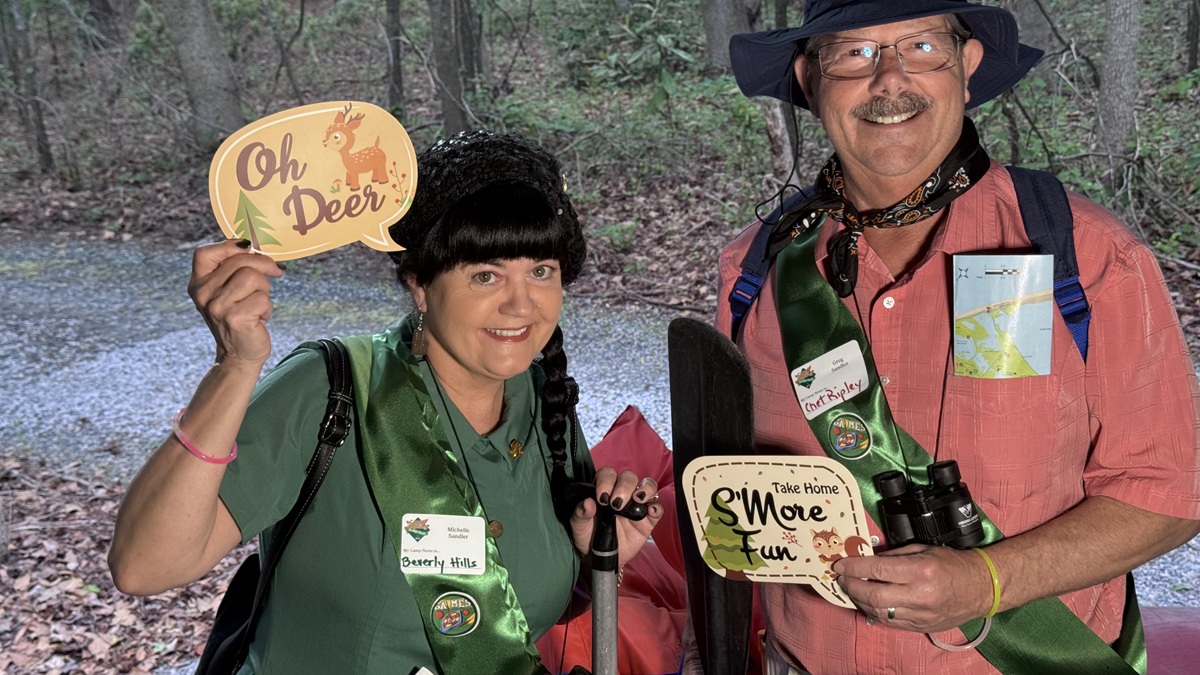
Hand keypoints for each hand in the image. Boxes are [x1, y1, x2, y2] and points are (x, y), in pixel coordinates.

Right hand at [187, 240, 284, 370]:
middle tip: (275, 272)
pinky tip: (258, 319)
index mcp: (198, 284)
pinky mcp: (235, 318)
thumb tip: (253, 246)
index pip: (204, 253)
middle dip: (263, 266)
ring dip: (264, 290)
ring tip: (257, 304)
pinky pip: (263, 299)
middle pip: (240, 261)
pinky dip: (267, 308)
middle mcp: (203, 293)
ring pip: (253, 278)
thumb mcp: (228, 292)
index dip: (229, 246)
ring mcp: (217, 306)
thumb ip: (233, 269)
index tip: (249, 248)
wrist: (238, 355)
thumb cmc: (239, 318)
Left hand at [568, 467, 663, 566]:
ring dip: (645, 489)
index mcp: (604, 490)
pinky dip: (657, 507)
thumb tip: (587, 502)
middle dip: (624, 486)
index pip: (608, 474)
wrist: (599, 557)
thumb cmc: (587, 536)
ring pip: (648, 486)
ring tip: (637, 499)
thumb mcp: (578, 526)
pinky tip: (651, 511)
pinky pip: (658, 509)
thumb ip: (581, 513)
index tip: (602, 497)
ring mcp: (637, 506)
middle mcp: (622, 493)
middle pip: (629, 477)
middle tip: (616, 504)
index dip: (606, 481)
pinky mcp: (647, 520)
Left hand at [832, 544, 992, 632]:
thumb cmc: (953, 564)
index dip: (854, 567)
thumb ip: (893, 556)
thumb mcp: (922, 549)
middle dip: (852, 586)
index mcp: (920, 570)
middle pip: (873, 595)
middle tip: (842, 579)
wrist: (980, 587)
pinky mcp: (921, 626)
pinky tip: (869, 602)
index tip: (840, 565)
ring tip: (853, 590)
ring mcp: (921, 614)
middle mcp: (920, 595)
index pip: (877, 569)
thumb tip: (867, 559)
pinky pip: (890, 622)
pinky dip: (875, 612)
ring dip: (860, 601)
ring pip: (879, 612)